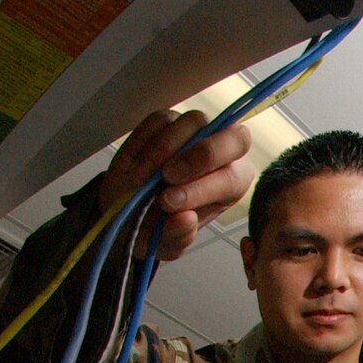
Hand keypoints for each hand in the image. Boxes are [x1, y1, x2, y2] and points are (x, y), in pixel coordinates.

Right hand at [98, 109, 253, 259]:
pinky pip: (161, 119)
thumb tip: (185, 219)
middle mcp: (223, 154)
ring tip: (142, 178)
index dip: (205, 188)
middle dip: (201, 157)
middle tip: (167, 177)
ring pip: (195, 123)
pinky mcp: (167, 120)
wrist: (129, 212)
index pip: (233, 177)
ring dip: (167, 148)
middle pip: (233, 137)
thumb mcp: (168, 243)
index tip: (172, 201)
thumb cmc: (160, 226)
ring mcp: (196, 132)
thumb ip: (178, 235)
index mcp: (232, 184)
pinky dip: (146, 141)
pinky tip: (134, 166)